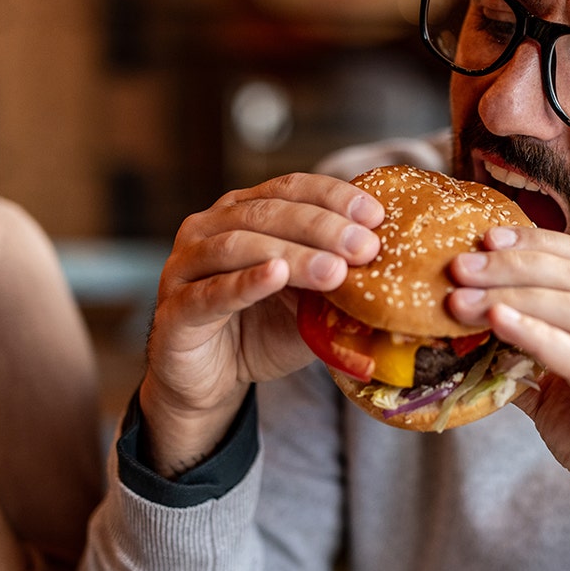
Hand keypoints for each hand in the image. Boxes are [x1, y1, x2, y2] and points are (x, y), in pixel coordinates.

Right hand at [140, 173, 384, 476]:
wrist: (210, 382)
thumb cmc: (262, 329)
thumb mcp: (309, 302)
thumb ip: (337, 282)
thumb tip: (395, 269)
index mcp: (243, 213)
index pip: (291, 188)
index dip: (334, 196)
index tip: (376, 214)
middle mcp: (209, 228)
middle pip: (268, 213)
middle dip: (322, 227)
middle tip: (366, 246)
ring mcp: (185, 267)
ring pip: (239, 247)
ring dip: (292, 255)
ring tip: (335, 271)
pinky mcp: (175, 311)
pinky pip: (210, 293)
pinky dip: (244, 283)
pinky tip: (275, 276)